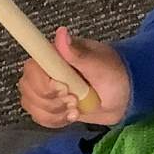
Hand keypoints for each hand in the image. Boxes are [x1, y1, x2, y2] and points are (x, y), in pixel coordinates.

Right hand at [17, 27, 131, 127]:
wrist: (124, 94)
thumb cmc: (114, 74)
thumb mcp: (99, 64)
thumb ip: (77, 53)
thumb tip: (61, 33)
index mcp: (54, 56)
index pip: (32, 69)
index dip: (43, 84)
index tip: (64, 89)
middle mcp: (44, 71)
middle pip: (28, 90)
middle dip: (52, 101)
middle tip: (75, 101)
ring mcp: (45, 90)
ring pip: (32, 106)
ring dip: (55, 112)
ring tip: (76, 108)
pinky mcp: (49, 106)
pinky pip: (40, 117)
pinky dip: (56, 120)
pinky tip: (72, 115)